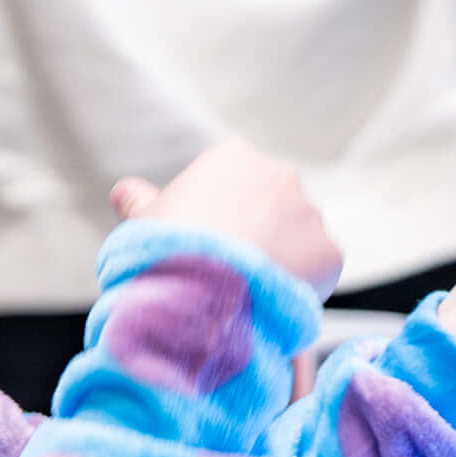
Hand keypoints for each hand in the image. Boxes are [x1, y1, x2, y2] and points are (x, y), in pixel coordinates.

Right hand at [114, 141, 342, 292]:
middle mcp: (279, 175)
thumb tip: (125, 192)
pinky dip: (304, 283)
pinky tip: (273, 298)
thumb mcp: (143, 219)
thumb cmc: (165, 249)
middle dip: (258, 232)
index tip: (207, 243)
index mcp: (233, 157)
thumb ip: (140, 199)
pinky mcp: (330, 250)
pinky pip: (319, 268)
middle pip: (272, 206)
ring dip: (283, 256)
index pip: (234, 184)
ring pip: (299, 236)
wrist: (201, 291)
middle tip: (232, 268)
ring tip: (252, 287)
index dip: (220, 217)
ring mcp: (309, 211)